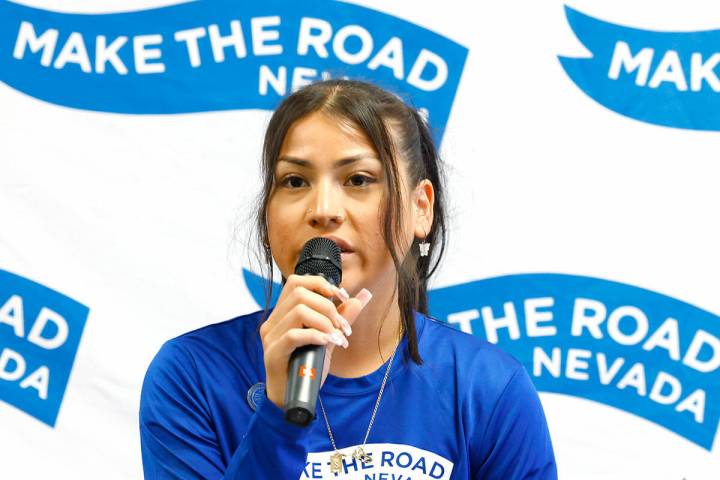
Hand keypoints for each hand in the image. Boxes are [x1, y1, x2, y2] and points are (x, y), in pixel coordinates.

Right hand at [260, 274, 371, 408]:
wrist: (293, 399)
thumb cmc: (308, 368)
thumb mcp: (328, 337)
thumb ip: (343, 316)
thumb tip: (363, 294)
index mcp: (283, 314)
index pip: (297, 282)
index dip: (322, 284)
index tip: (342, 297)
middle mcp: (273, 321)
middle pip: (300, 293)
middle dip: (328, 306)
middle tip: (342, 327)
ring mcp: (270, 337)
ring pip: (299, 311)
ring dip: (325, 322)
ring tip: (337, 337)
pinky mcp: (273, 353)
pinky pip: (294, 335)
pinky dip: (316, 336)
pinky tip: (327, 343)